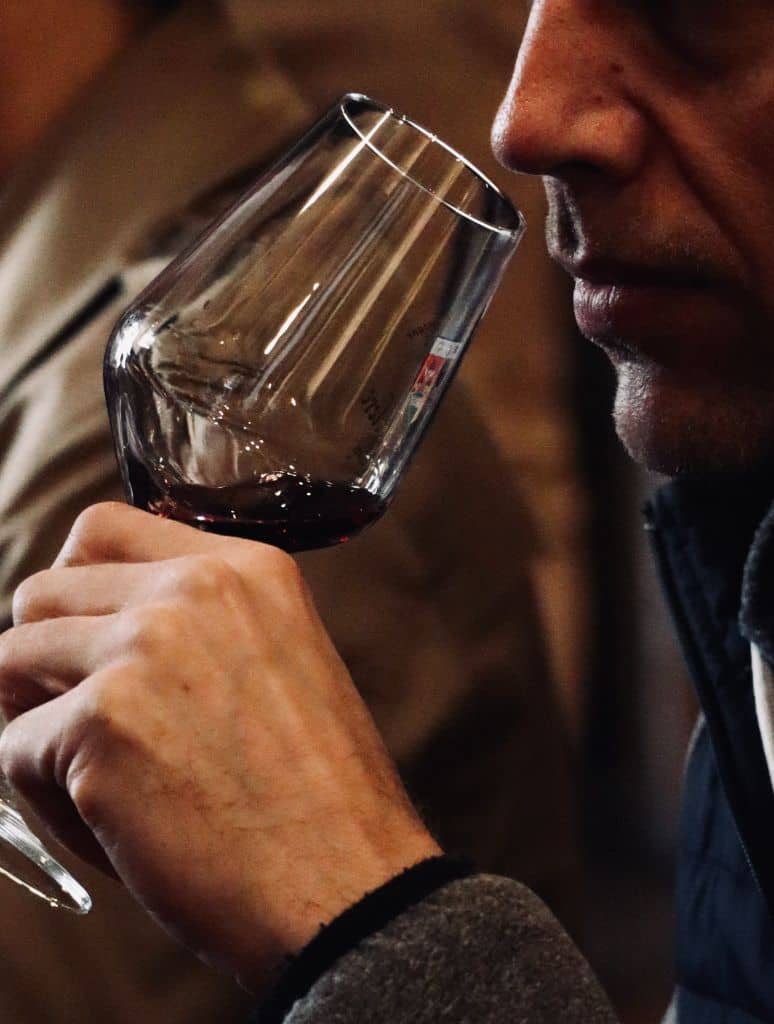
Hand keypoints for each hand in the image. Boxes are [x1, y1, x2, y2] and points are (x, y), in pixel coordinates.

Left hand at [0, 503, 439, 990]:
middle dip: (42, 656)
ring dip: (34, 719)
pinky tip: (110, 823)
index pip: (103, 527)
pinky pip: (11, 748)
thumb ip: (196, 627)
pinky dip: (44, 794)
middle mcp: (191, 590)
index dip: (75, 582)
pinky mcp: (98, 723)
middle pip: (42, 591)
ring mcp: (142, 649)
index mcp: (243, 568)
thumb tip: (83, 632)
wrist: (345, 883)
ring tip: (95, 773)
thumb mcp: (280, 662)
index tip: (79, 630)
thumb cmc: (314, 793)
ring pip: (9, 662)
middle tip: (83, 718)